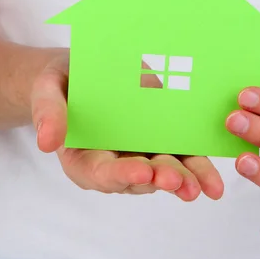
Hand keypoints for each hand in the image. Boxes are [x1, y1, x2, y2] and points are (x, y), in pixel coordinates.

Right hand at [30, 53, 223, 200]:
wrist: (81, 71)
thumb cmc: (60, 82)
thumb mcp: (47, 88)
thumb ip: (47, 112)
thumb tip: (46, 143)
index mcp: (81, 158)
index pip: (99, 173)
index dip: (121, 175)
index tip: (142, 171)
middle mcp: (112, 163)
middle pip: (136, 178)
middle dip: (158, 180)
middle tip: (176, 181)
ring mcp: (137, 154)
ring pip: (162, 173)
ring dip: (182, 180)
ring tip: (202, 187)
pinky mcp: (158, 142)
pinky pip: (179, 158)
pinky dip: (196, 169)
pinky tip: (213, 181)